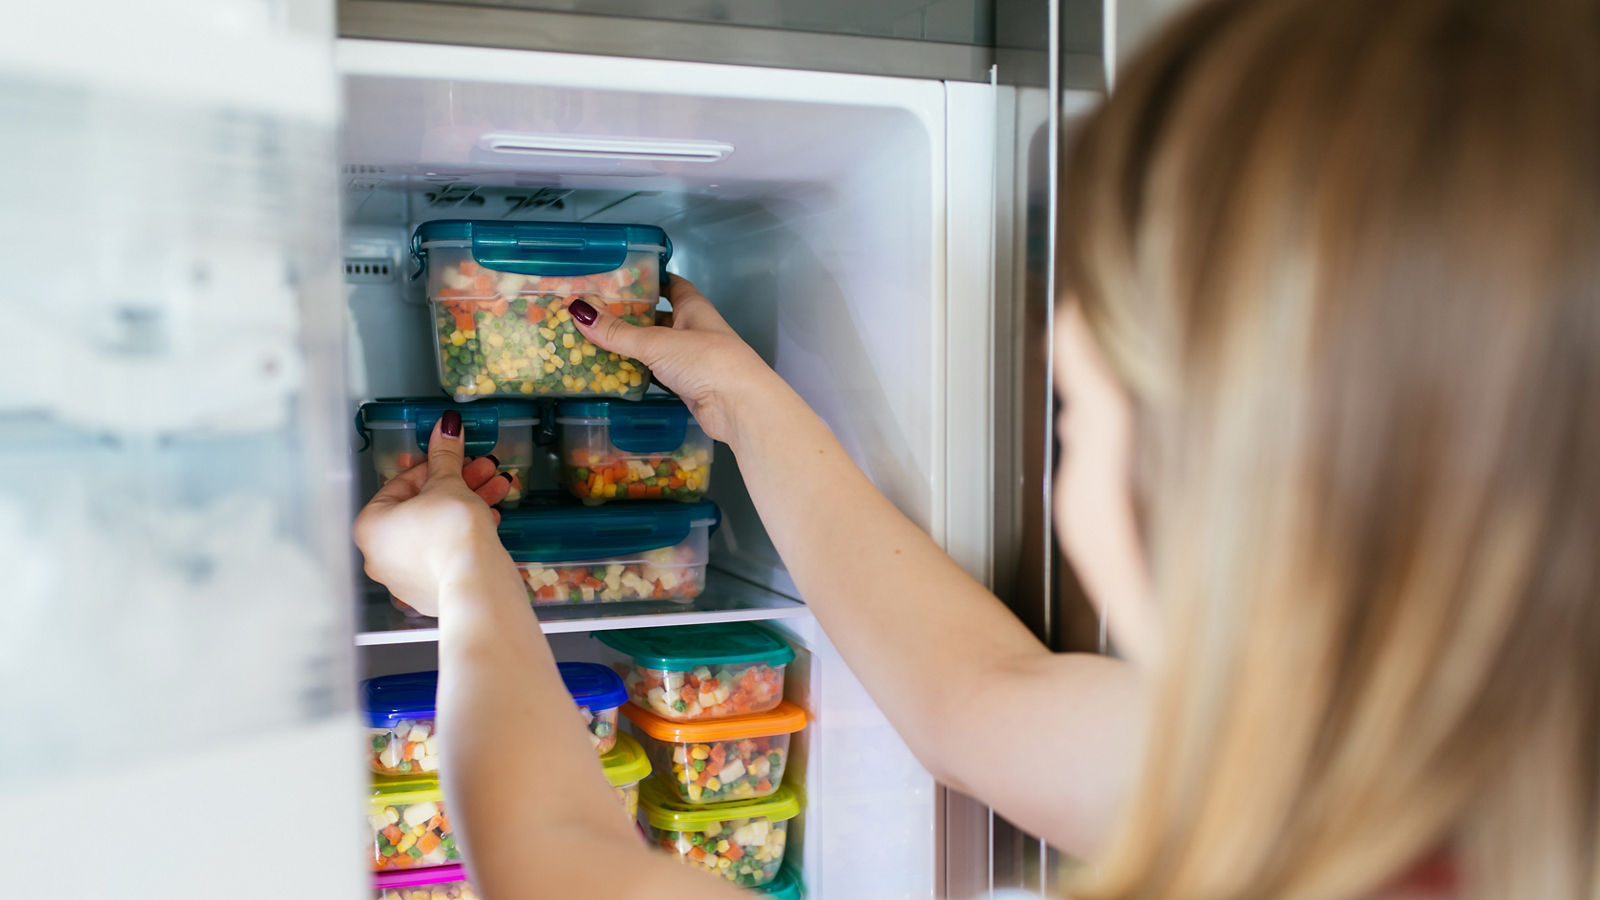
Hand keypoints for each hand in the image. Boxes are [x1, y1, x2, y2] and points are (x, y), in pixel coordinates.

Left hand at [353, 411, 514, 615]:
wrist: (476, 582)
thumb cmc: (451, 532)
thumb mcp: (448, 483)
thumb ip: (445, 455)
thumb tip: (446, 426)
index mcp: (370, 526)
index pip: (402, 484)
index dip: (436, 466)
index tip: (457, 457)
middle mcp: (379, 555)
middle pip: (422, 508)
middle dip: (458, 485)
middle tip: (482, 470)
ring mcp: (403, 577)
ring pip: (435, 531)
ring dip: (467, 506)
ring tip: (497, 490)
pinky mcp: (429, 591)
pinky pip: (444, 553)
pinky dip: (463, 536)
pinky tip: (490, 519)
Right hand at [569, 275, 775, 444]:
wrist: (739, 406)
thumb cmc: (707, 361)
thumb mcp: (657, 342)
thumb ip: (618, 332)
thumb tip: (580, 313)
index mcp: (693, 308)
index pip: (672, 285)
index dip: (651, 280)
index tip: (624, 277)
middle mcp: (694, 330)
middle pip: (660, 318)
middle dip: (633, 316)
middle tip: (598, 313)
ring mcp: (692, 360)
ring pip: (657, 349)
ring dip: (633, 347)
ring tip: (598, 341)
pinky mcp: (688, 386)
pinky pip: (658, 375)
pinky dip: (640, 374)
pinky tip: (617, 373)